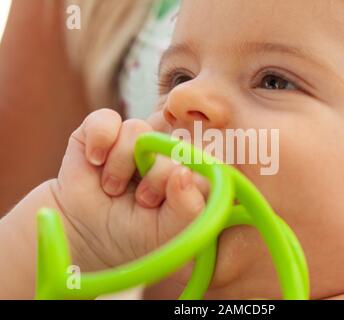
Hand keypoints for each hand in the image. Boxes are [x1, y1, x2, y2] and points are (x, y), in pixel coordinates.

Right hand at [51, 109, 208, 270]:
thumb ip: (188, 208)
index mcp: (186, 171)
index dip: (185, 176)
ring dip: (121, 165)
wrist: (86, 235)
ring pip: (137, 130)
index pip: (200, 159)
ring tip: (113, 189)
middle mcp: (163, 151)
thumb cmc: (135, 235)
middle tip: (143, 201)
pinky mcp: (102, 131)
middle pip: (171, 143)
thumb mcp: (168, 231)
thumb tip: (183, 172)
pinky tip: (95, 162)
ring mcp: (134, 140)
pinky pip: (105, 120)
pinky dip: (99, 141)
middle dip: (155, 177)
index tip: (169, 202)